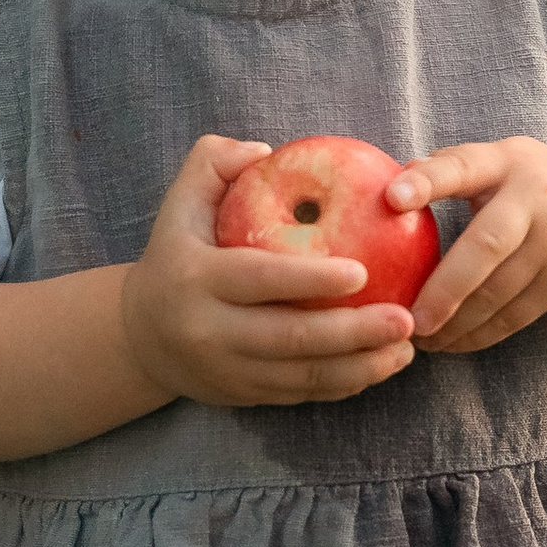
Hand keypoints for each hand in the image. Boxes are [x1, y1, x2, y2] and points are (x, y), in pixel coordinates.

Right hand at [120, 136, 418, 405]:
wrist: (141, 336)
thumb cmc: (176, 254)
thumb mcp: (180, 202)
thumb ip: (215, 163)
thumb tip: (265, 151)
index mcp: (198, 279)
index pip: (260, 280)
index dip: (311, 280)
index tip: (362, 273)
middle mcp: (211, 331)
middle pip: (291, 338)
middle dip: (354, 333)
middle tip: (405, 320)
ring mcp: (230, 370)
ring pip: (304, 376)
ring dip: (361, 367)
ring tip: (406, 348)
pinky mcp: (246, 395)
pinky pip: (303, 394)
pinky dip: (344, 384)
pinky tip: (380, 365)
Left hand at [391, 137, 546, 354]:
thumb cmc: (533, 187)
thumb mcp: (501, 163)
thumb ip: (452, 170)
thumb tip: (389, 185)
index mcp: (507, 162)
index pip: (464, 166)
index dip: (429, 181)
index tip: (393, 198)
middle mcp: (536, 200)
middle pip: (487, 246)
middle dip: (447, 288)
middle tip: (412, 319)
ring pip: (500, 293)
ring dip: (458, 323)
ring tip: (422, 339)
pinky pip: (515, 317)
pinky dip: (480, 335)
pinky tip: (452, 344)